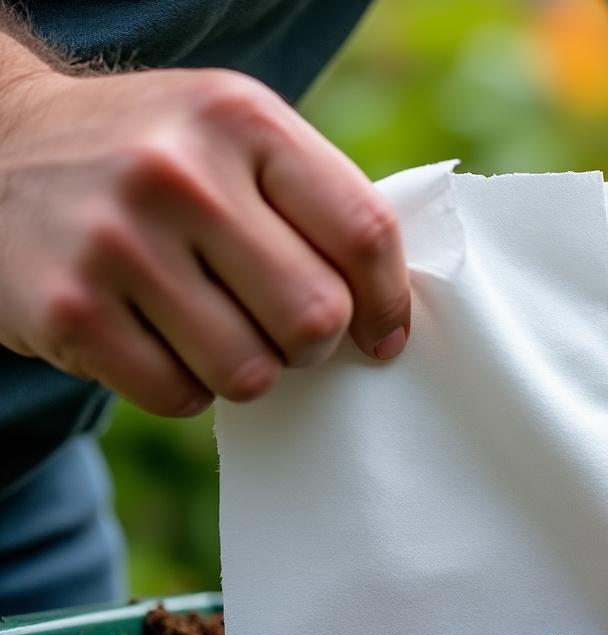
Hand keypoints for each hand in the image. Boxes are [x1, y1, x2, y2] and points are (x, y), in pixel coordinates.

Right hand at [0, 66, 409, 416]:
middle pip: (315, 315)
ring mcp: (116, 242)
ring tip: (218, 328)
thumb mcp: (235, 135)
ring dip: (250, 369)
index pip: (363, 230)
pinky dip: (185, 387)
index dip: (388, 300)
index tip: (383, 335)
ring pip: (251, 371)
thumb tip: (394, 307)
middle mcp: (179, 173)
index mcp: (242, 120)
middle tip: (288, 331)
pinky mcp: (68, 311)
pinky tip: (161, 340)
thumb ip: (314, 200)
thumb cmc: (156, 156)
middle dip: (315, 343)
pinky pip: (178, 396)